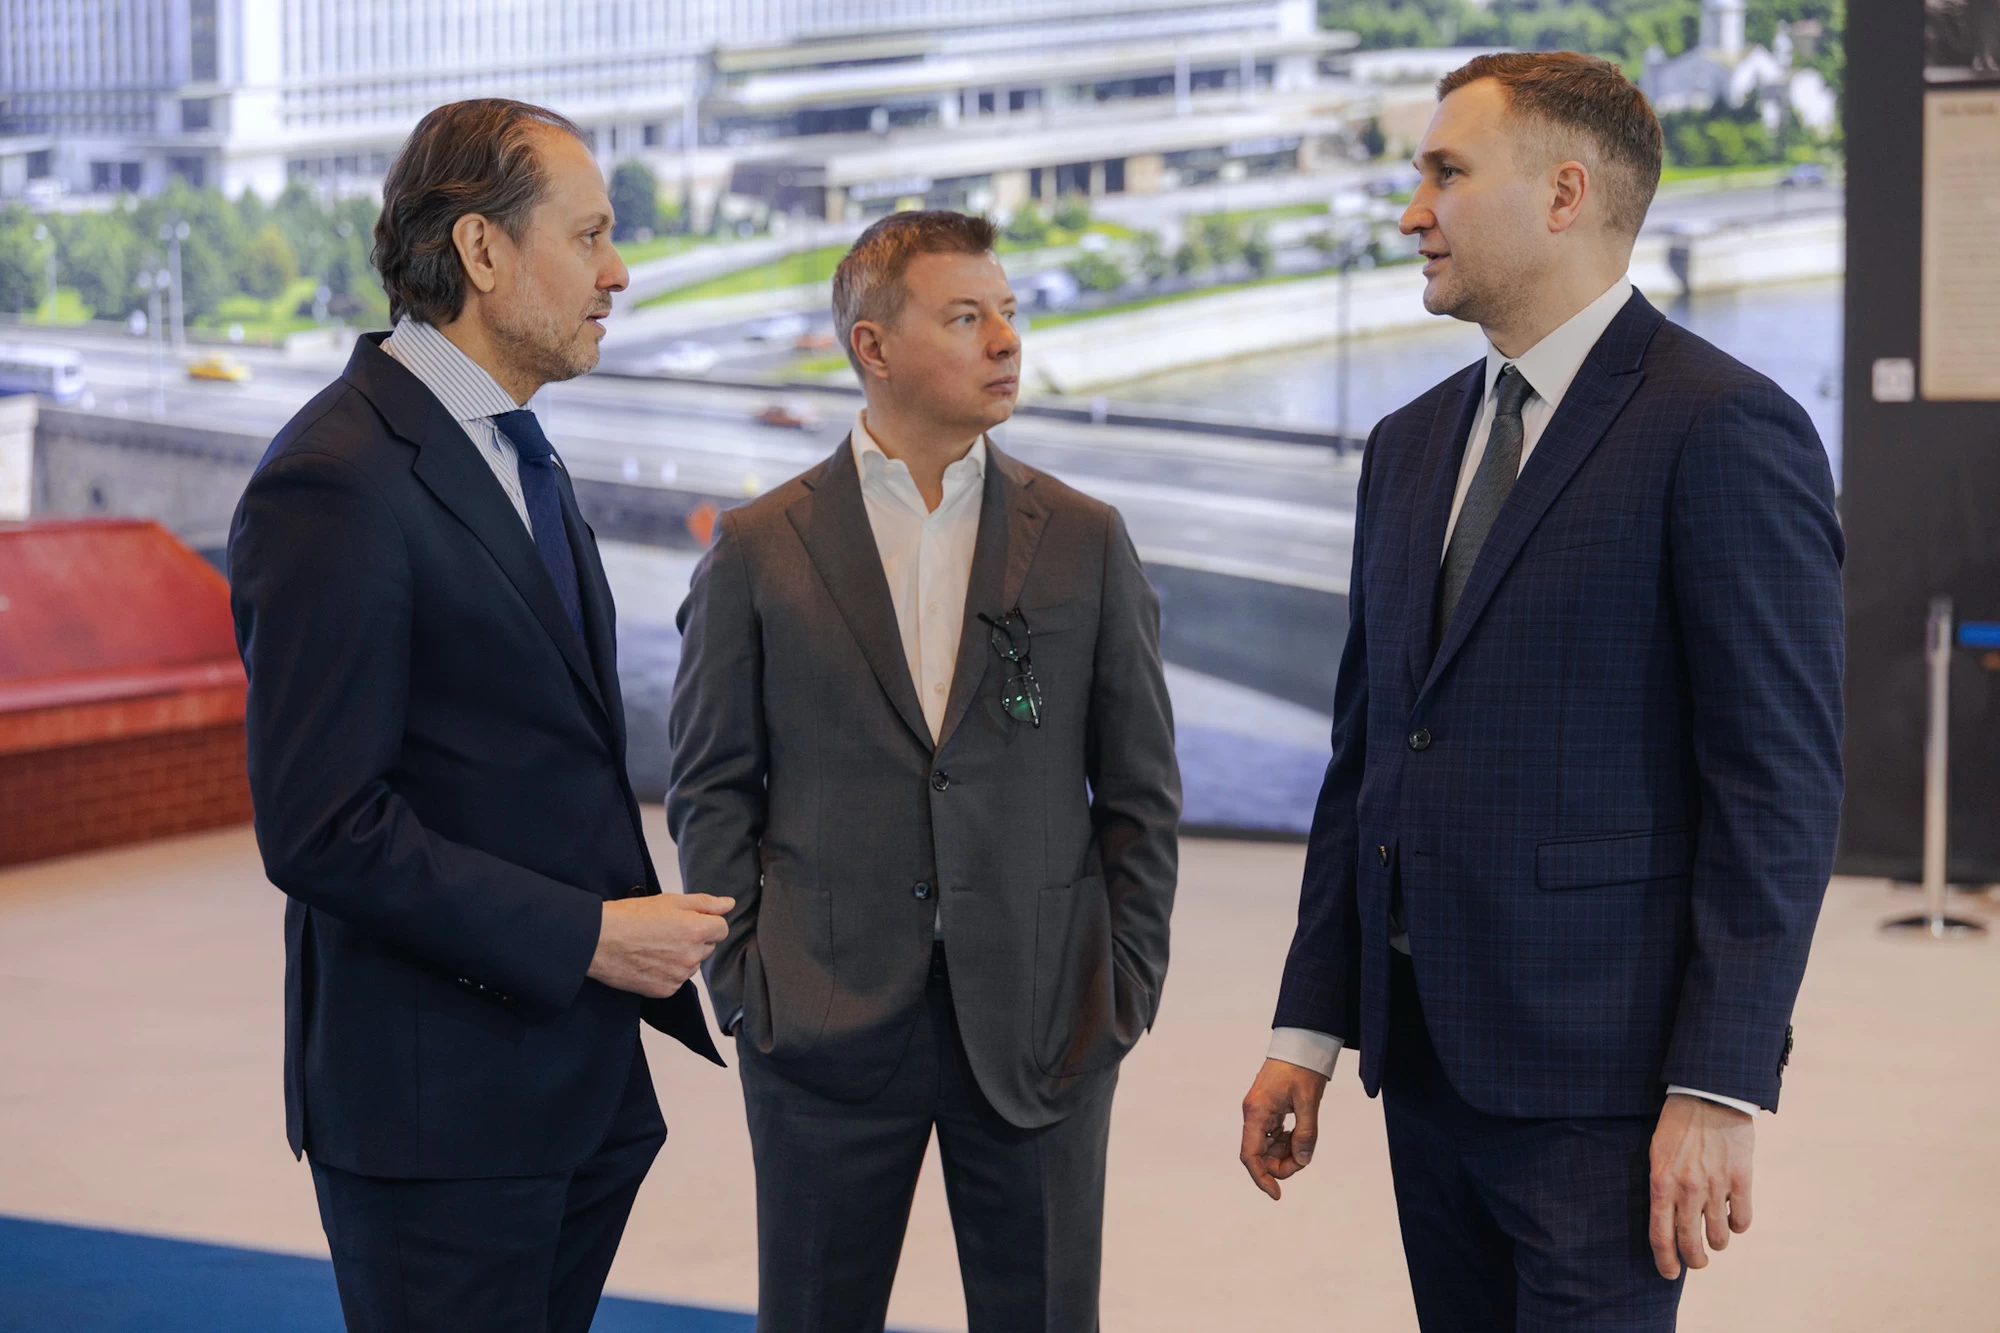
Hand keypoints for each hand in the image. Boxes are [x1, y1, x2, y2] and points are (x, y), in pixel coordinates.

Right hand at [587, 893, 733, 997]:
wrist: (598, 941)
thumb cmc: (630, 916)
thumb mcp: (669, 900)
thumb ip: (704, 903)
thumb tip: (729, 904)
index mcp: (696, 930)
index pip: (722, 929)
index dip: (706, 922)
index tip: (687, 920)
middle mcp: (692, 956)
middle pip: (706, 947)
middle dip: (694, 939)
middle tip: (666, 931)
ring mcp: (679, 976)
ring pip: (691, 965)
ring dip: (681, 957)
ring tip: (654, 946)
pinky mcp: (665, 991)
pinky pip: (676, 981)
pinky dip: (667, 973)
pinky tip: (648, 961)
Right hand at [1239, 1057, 1329, 1200]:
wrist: (1300, 1044)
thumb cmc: (1302, 1069)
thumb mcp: (1308, 1101)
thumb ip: (1306, 1133)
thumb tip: (1302, 1161)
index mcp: (1257, 1112)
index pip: (1250, 1155)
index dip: (1261, 1178)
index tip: (1277, 1195)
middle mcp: (1253, 1115)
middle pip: (1260, 1155)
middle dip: (1281, 1165)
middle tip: (1305, 1158)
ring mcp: (1260, 1114)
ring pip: (1268, 1148)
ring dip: (1286, 1155)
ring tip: (1306, 1143)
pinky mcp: (1268, 1111)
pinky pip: (1274, 1137)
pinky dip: (1288, 1143)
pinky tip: (1300, 1136)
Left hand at [1649, 1092, 1754, 1278]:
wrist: (1708, 1096)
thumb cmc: (1677, 1125)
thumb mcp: (1657, 1153)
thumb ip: (1662, 1187)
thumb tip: (1668, 1220)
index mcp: (1661, 1182)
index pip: (1660, 1234)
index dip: (1665, 1260)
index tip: (1669, 1274)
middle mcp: (1687, 1189)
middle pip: (1690, 1243)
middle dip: (1694, 1260)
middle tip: (1698, 1263)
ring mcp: (1715, 1186)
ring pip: (1719, 1237)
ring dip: (1717, 1242)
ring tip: (1716, 1236)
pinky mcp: (1741, 1180)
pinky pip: (1742, 1220)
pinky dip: (1738, 1224)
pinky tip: (1733, 1216)